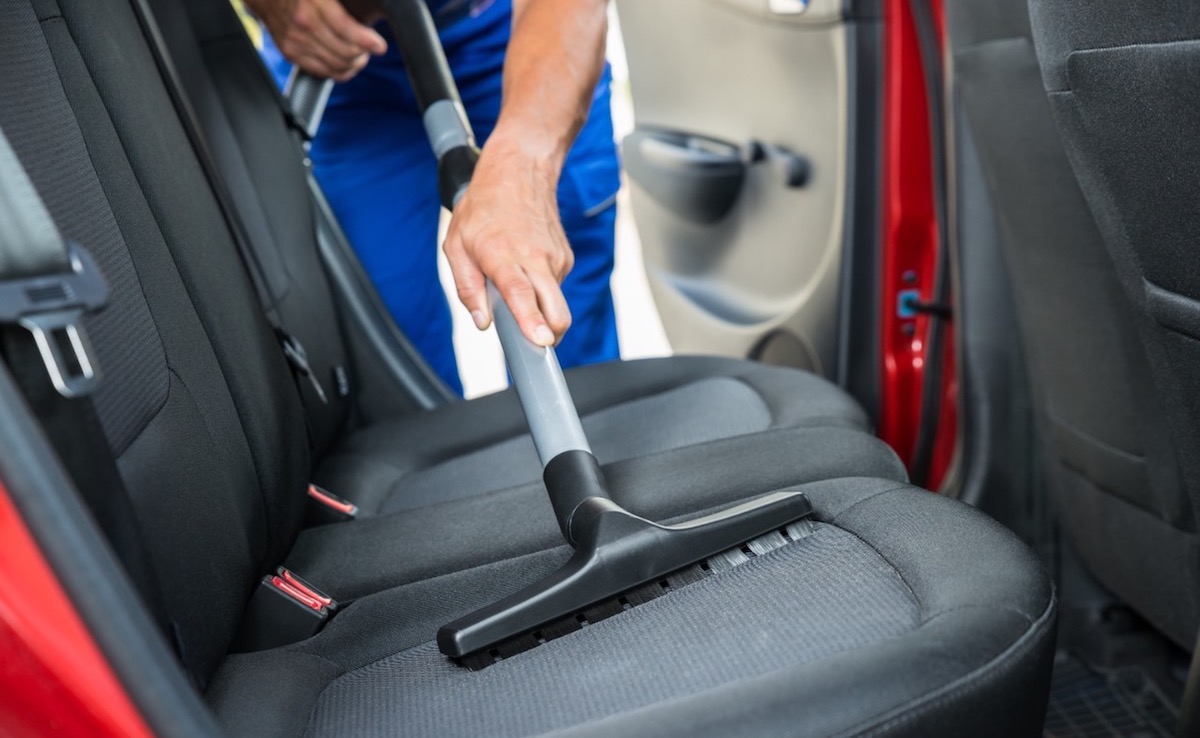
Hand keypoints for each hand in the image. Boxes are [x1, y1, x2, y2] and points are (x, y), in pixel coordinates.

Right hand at [245, 0, 386, 80]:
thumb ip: (343, 3)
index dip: (367, 40)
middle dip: (363, 53)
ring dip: (354, 63)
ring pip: (336, 65)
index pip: (347, 29)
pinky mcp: (290, 53)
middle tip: (371, 47)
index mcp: (313, 3)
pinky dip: (340, 72)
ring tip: (360, 55)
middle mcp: (303, 25)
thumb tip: (368, 12)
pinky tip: (347, 64)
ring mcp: (295, 42)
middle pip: (344, 51)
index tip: (379, 45)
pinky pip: (323, 72)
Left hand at [443, 138, 573, 347]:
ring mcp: (555, 258)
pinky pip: (555, 287)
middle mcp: (535, 258)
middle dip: (550, 333)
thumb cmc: (483, 207)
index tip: (542, 341)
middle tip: (532, 340)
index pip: (523, 295)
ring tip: (514, 281)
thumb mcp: (457, 245)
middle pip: (557, 311)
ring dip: (539, 307)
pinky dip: (542, 288)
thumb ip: (467, 287)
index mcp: (503, 256)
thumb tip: (482, 321)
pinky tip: (526, 267)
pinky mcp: (565, 257)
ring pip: (556, 303)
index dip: (533, 322)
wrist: (519, 171)